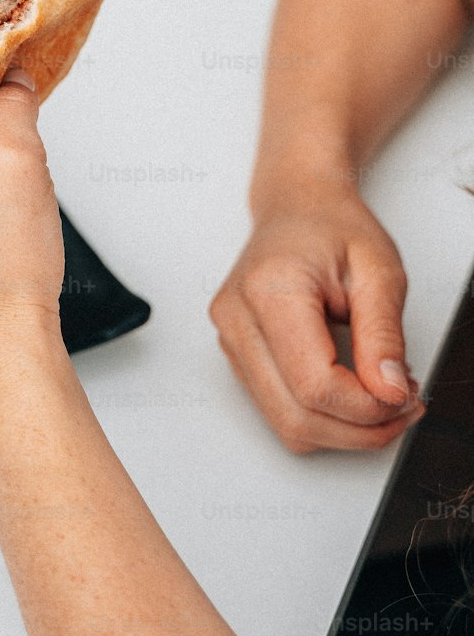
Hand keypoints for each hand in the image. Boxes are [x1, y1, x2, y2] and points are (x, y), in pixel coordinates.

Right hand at [210, 184, 424, 452]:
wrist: (296, 205)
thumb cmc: (332, 227)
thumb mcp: (379, 271)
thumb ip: (384, 335)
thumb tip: (388, 392)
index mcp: (270, 290)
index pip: (314, 385)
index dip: (366, 407)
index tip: (404, 395)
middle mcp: (237, 319)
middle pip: (296, 418)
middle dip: (359, 429)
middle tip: (403, 406)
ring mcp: (230, 340)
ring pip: (286, 425)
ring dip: (342, 429)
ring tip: (381, 396)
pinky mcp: (236, 354)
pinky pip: (279, 411)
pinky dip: (322, 416)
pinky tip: (352, 390)